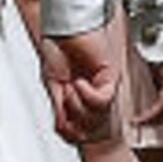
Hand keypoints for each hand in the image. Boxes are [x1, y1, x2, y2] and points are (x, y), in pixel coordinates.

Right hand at [43, 24, 122, 147]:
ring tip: (70, 86)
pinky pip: (102, 100)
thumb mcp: (52, 85)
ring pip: (96, 117)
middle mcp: (93, 95)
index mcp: (79, 99)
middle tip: (63, 95)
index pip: (80, 129)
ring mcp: (102, 88)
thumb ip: (60, 108)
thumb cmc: (57, 48)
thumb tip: (63, 129)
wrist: (62, 28)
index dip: (70, 133)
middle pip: (89, 128)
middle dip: (72, 115)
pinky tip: (79, 82)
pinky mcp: (110, 78)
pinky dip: (87, 95)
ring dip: (78, 104)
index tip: (61, 124)